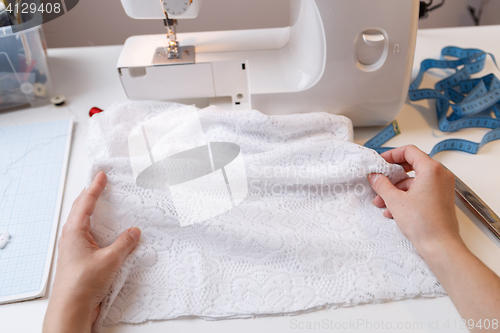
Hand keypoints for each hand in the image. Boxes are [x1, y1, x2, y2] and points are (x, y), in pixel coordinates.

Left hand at [43, 171, 140, 332]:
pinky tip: (111, 234)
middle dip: (92, 196)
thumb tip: (134, 231)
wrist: (72, 308)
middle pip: (82, 210)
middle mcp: (72, 237)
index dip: (95, 187)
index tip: (101, 175)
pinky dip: (101, 230)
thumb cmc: (83, 284)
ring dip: (96, 213)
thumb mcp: (110, 259)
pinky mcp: (82, 259)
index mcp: (75, 231)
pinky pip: (92, 237)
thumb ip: (124, 243)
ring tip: (107, 204)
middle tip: (102, 184)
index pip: (86, 202)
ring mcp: (76, 248)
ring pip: (86, 224)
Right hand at [367, 145, 462, 255]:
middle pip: (411, 166)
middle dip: (391, 177)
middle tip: (379, 180)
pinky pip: (420, 193)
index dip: (392, 155)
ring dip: (395, 191)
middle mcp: (440, 176)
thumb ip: (382, 184)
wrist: (440, 246)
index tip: (380, 162)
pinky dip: (405, 198)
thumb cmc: (424, 223)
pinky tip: (392, 211)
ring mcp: (441, 188)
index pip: (409, 151)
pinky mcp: (440, 200)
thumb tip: (375, 177)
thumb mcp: (395, 200)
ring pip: (414, 182)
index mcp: (431, 169)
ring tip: (381, 202)